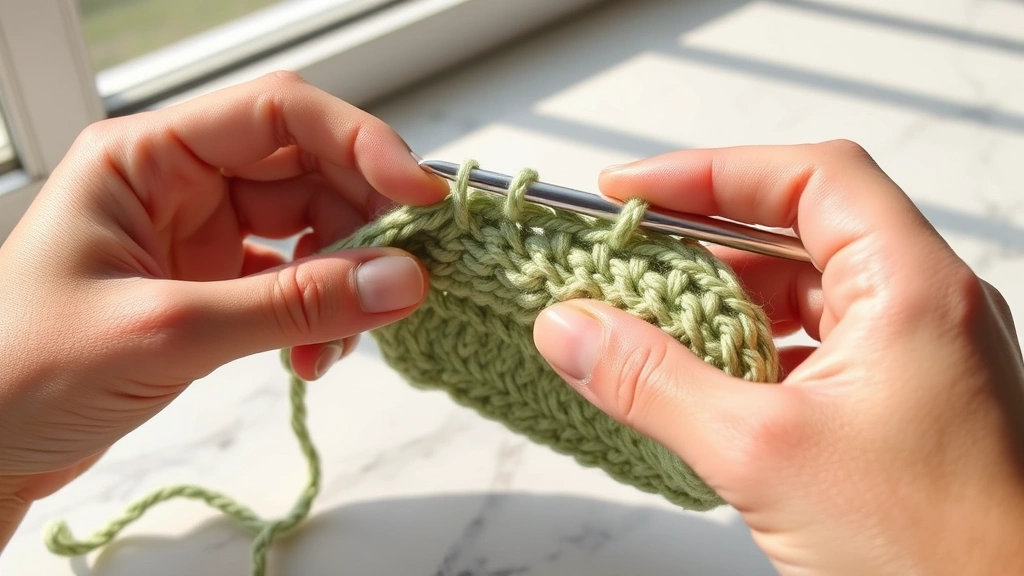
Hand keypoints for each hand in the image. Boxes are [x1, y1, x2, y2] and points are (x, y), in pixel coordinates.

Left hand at [0, 72, 447, 543]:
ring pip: (311, 229)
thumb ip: (292, 304)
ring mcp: (199, 235)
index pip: (278, 114)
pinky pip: (295, 281)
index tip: (417, 195)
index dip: (360, 142)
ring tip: (333, 346)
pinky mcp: (213, 285)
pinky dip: (319, 316)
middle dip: (360, 226)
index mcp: (146, 157)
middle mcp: (179, 184)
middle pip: (308, 171)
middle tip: (400, 279)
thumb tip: (402, 280)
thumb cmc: (20, 373)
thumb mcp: (166, 331)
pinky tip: (310, 358)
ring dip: (343, 284)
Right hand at [533, 140, 1023, 574]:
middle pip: (799, 231)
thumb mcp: (760, 455)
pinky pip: (812, 347)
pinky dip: (751, 351)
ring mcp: (913, 357)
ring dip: (724, 302)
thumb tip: (571, 329)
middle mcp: (921, 308)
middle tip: (626, 256)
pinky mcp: (897, 404)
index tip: (631, 191)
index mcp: (912, 289)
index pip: (807, 180)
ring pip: (804, 293)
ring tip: (649, 321)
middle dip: (704, 241)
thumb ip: (653, 384)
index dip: (710, 172)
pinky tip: (703, 381)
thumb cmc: (934, 556)